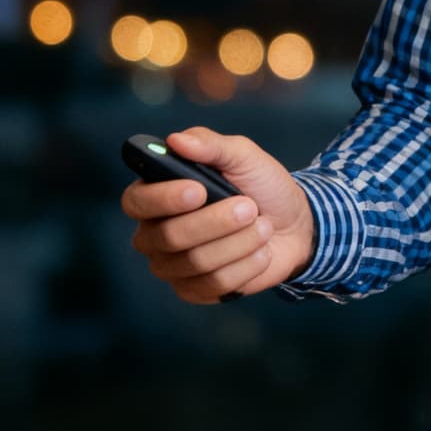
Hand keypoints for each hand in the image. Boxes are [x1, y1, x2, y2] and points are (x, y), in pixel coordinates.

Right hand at [120, 127, 317, 303]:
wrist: (294, 224)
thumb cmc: (260, 186)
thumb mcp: (243, 156)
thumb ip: (211, 145)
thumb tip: (176, 140)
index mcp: (157, 194)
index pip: (136, 201)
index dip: (163, 199)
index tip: (198, 190)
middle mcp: (154, 232)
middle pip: (168, 236)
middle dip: (215, 221)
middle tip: (249, 207)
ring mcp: (172, 265)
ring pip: (194, 262)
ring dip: (238, 242)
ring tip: (262, 226)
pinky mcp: (194, 290)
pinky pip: (213, 285)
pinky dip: (246, 266)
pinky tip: (260, 251)